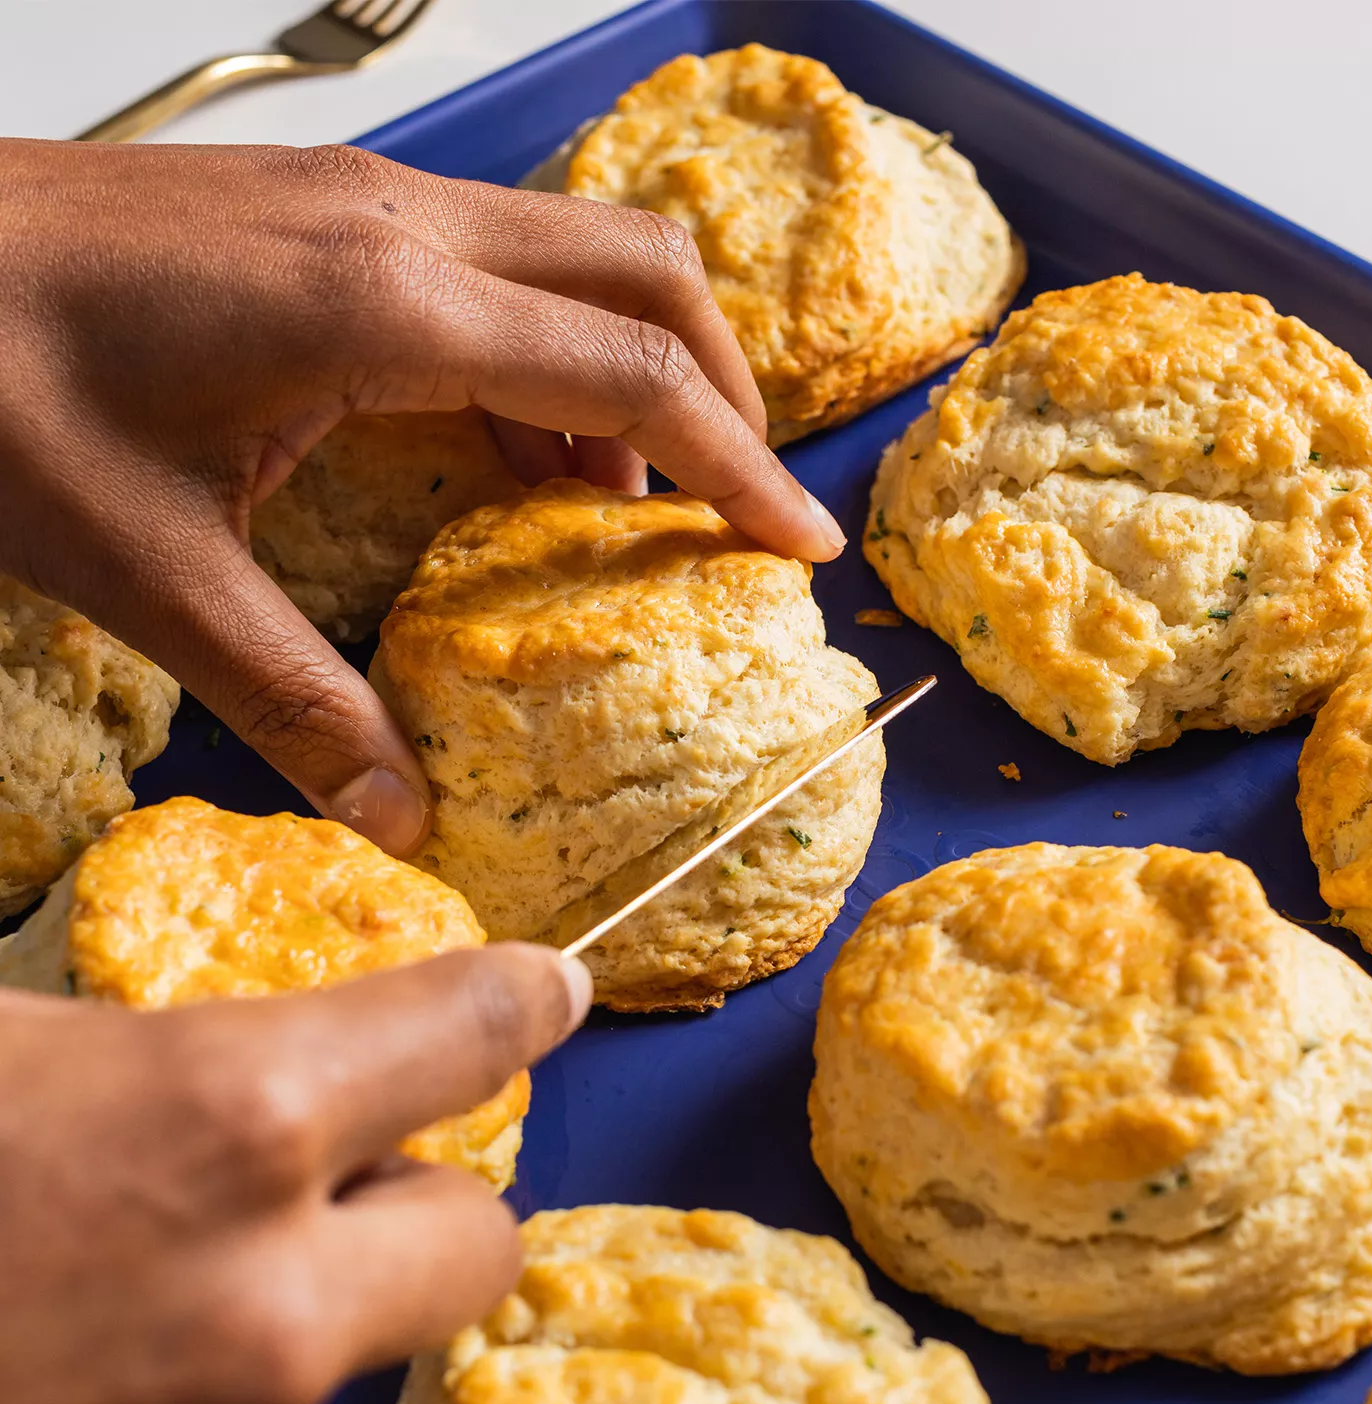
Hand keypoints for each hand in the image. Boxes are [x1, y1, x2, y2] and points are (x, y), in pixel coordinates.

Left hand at [0, 139, 845, 853]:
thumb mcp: (147, 567)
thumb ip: (293, 695)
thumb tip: (397, 809)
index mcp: (385, 306)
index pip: (632, 377)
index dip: (740, 467)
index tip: (800, 545)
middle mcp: (404, 226)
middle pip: (648, 274)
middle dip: (723, 391)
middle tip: (736, 513)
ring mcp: (370, 202)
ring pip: (584, 259)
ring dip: (636, 375)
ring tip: (626, 511)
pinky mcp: (335, 211)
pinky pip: (502, 273)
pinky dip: (551, 362)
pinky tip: (515, 457)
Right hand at [0, 944, 589, 1403]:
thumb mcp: (17, 1049)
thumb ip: (183, 1054)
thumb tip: (271, 1050)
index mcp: (240, 1118)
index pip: (468, 1031)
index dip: (518, 1002)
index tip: (551, 993)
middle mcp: (274, 1307)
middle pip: (479, 1238)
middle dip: (417, 1206)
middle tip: (314, 1191)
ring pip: (353, 1362)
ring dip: (294, 1326)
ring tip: (139, 1308)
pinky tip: (92, 1393)